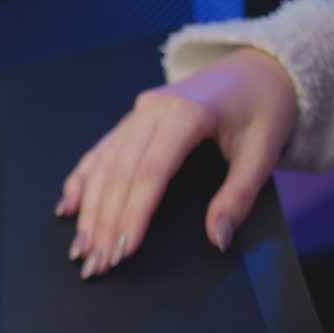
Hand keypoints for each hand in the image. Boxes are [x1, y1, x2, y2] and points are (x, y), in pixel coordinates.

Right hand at [56, 48, 298, 278]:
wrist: (258, 67)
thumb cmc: (265, 108)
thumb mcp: (264, 151)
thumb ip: (239, 196)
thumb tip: (218, 239)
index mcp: (186, 114)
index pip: (151, 173)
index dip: (134, 215)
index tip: (123, 251)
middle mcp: (152, 110)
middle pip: (119, 175)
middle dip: (105, 223)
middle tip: (96, 264)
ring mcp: (137, 114)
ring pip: (103, 167)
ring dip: (89, 211)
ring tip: (80, 250)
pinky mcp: (131, 121)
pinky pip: (100, 153)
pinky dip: (82, 182)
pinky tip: (68, 208)